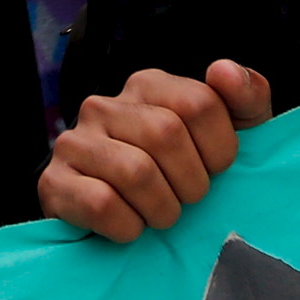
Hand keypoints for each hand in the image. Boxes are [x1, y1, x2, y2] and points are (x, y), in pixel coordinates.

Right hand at [37, 60, 274, 242]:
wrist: (127, 228)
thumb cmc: (186, 176)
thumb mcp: (232, 136)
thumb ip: (246, 97)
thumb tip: (225, 71)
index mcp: (147, 85)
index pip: (200, 103)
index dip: (220, 150)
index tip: (215, 171)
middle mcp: (104, 105)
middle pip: (167, 134)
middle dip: (191, 183)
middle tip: (186, 200)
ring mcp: (73, 142)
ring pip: (135, 171)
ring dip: (162, 209)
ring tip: (160, 215)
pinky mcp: (52, 183)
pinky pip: (102, 204)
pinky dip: (128, 227)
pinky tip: (130, 226)